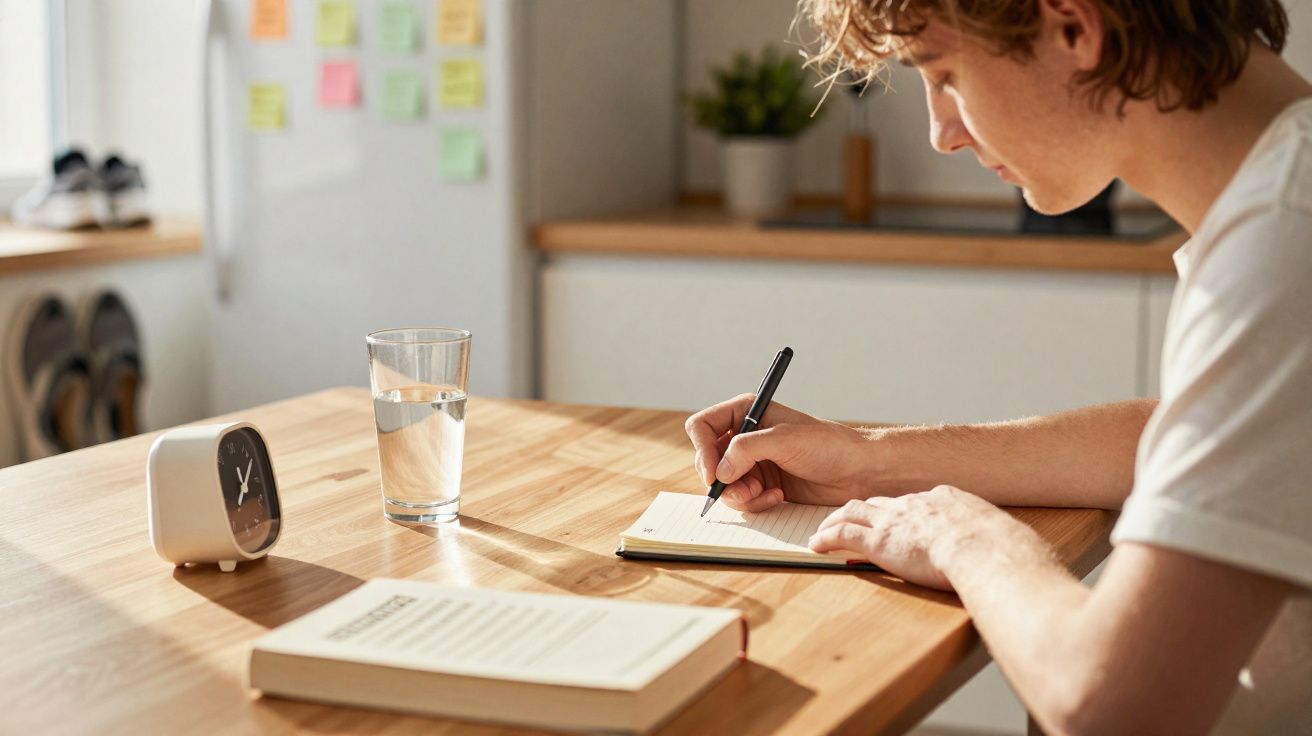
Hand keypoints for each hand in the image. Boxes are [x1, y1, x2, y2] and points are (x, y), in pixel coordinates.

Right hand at [685, 393, 878, 511]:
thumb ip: (746, 449)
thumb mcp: (785, 440)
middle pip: (707, 460)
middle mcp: (744, 436)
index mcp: (746, 412)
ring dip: (740, 495)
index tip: (715, 474)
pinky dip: (754, 503)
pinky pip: (740, 499)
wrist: (857, 471)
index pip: (702, 427)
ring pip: (722, 484)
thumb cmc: (829, 445)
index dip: (703, 450)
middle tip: (746, 489)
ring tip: (764, 494)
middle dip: (722, 479)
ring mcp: (752, 462)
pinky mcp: (762, 485)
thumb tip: (720, 472)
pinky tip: (777, 497)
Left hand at [808, 485, 1016, 590]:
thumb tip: (1012, 555)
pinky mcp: (878, 541)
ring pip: (853, 511)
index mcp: (947, 500)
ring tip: (824, 526)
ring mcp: (894, 520)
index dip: (902, 509)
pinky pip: (842, 534)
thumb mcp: (1003, 536)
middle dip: (864, 508)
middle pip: (880, 501)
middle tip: (850, 513)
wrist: (986, 551)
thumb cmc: (1003, 551)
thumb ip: (997, 541)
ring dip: (836, 518)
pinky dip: (826, 537)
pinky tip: (816, 544)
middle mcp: (915, 503)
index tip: (896, 515)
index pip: (916, 501)